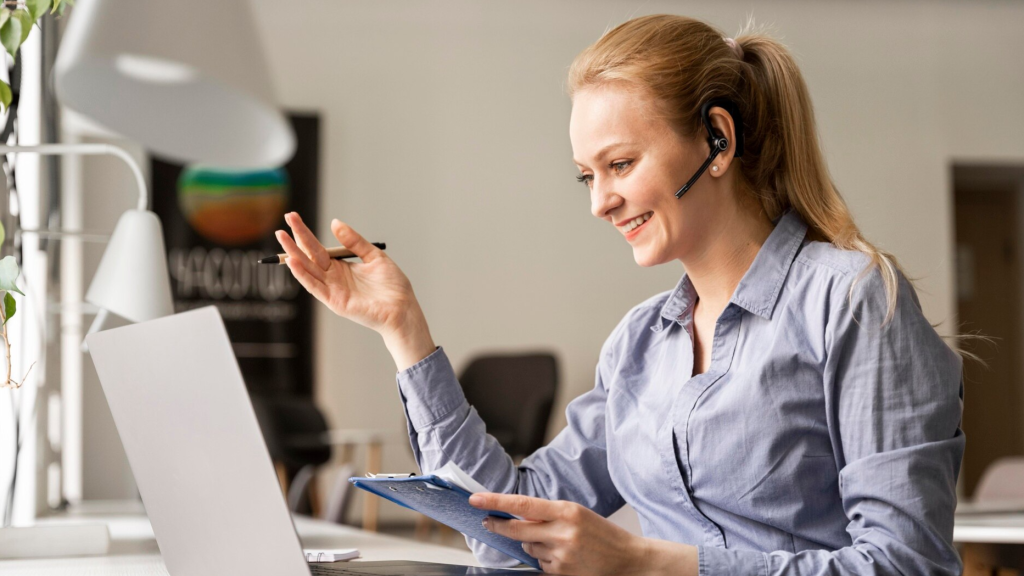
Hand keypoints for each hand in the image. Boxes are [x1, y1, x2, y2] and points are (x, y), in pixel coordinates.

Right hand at [276, 213, 434, 367]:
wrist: (403, 308)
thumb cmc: (392, 286)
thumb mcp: (374, 256)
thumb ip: (354, 241)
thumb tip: (335, 223)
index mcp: (341, 266)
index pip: (317, 247)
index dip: (305, 233)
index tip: (293, 216)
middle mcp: (333, 278)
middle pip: (309, 255)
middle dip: (296, 238)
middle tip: (285, 219)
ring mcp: (332, 290)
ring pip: (307, 269)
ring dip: (293, 253)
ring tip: (282, 236)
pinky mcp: (334, 301)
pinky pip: (315, 286)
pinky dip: (303, 274)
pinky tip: (293, 261)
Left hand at [470, 493, 650, 575]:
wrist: (629, 561)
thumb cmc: (603, 534)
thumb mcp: (578, 514)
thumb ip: (549, 513)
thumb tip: (518, 514)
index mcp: (567, 511)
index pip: (522, 504)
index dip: (495, 501)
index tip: (476, 499)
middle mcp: (562, 532)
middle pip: (517, 529)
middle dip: (498, 525)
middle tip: (488, 521)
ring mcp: (561, 555)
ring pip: (528, 547)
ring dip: (533, 544)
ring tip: (559, 543)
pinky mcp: (560, 573)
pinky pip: (539, 564)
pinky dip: (545, 559)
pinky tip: (564, 557)